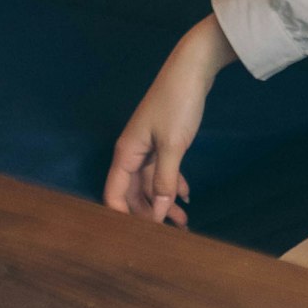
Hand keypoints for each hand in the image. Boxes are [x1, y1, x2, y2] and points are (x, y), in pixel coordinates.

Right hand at [105, 15, 232, 224]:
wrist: (193, 68)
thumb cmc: (178, 104)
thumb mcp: (173, 145)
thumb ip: (164, 179)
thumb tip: (157, 213)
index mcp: (126, 153)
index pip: (113, 195)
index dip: (123, 218)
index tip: (140, 239)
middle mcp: (132, 153)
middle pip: (133, 193)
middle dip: (149, 215)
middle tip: (172, 235)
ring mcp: (147, 147)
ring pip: (150, 184)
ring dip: (164, 202)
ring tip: (183, 223)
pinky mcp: (163, 141)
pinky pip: (162, 170)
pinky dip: (172, 184)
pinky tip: (186, 197)